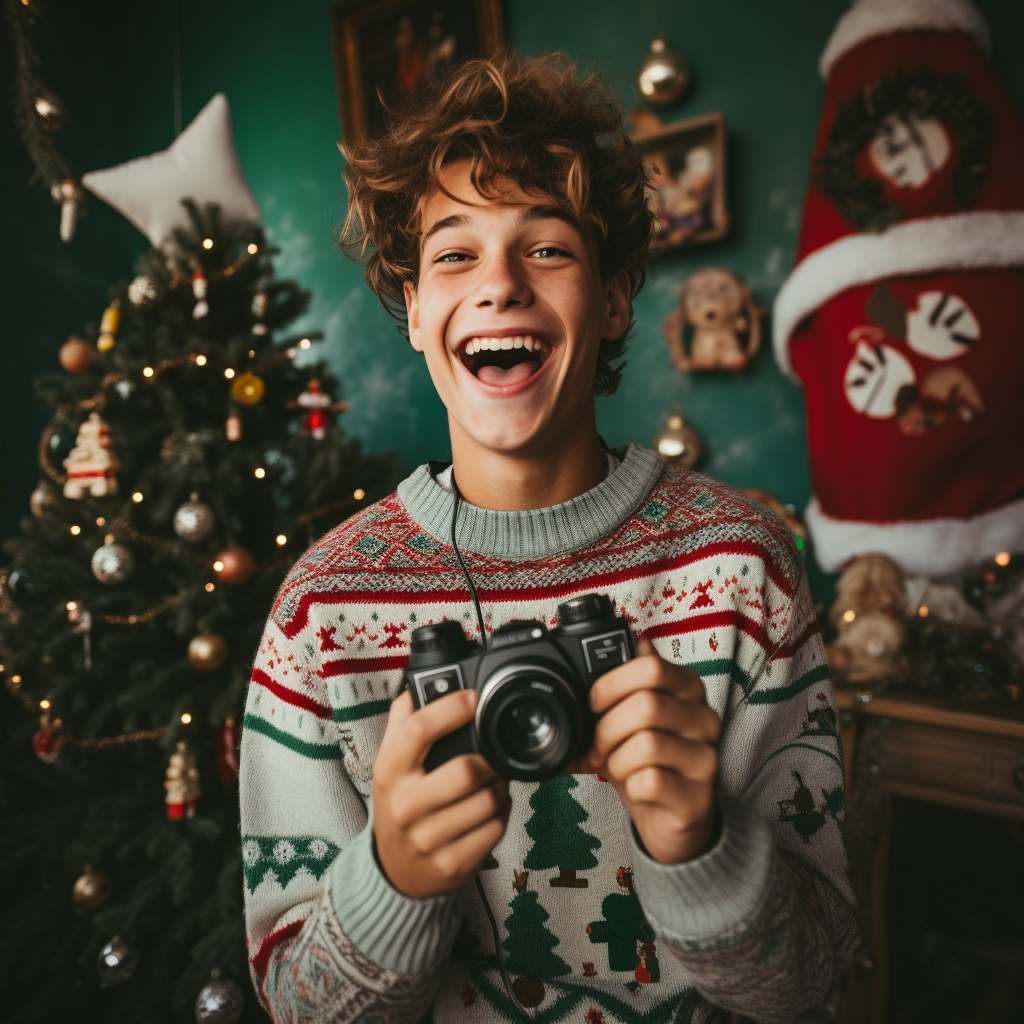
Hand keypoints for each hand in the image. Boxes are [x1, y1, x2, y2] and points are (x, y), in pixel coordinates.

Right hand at [372, 688, 510, 897]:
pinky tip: (490, 810)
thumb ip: (402, 720)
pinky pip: (496, 829)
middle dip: (489, 760)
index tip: (473, 698)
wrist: (394, 870)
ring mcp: (428, 839)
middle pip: (465, 771)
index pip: (418, 730)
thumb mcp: (390, 762)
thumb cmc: (399, 804)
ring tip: (493, 782)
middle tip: (492, 755)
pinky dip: (502, 814)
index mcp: (389, 772)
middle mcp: (405, 806)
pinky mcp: (452, 864)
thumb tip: (418, 683)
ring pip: (488, 801)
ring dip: (500, 787)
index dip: (451, 708)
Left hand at [587, 638, 720, 864]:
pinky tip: (635, 788)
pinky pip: (650, 781)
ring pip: (645, 745)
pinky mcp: (698, 797)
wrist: (672, 819)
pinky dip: (629, 786)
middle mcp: (704, 719)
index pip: (651, 667)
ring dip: (615, 759)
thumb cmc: (648, 760)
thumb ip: (628, 681)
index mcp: (688, 690)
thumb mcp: (632, 717)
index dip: (612, 683)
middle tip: (598, 745)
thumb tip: (625, 637)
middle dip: (606, 728)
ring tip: (614, 766)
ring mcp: (706, 759)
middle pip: (646, 705)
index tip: (594, 702)